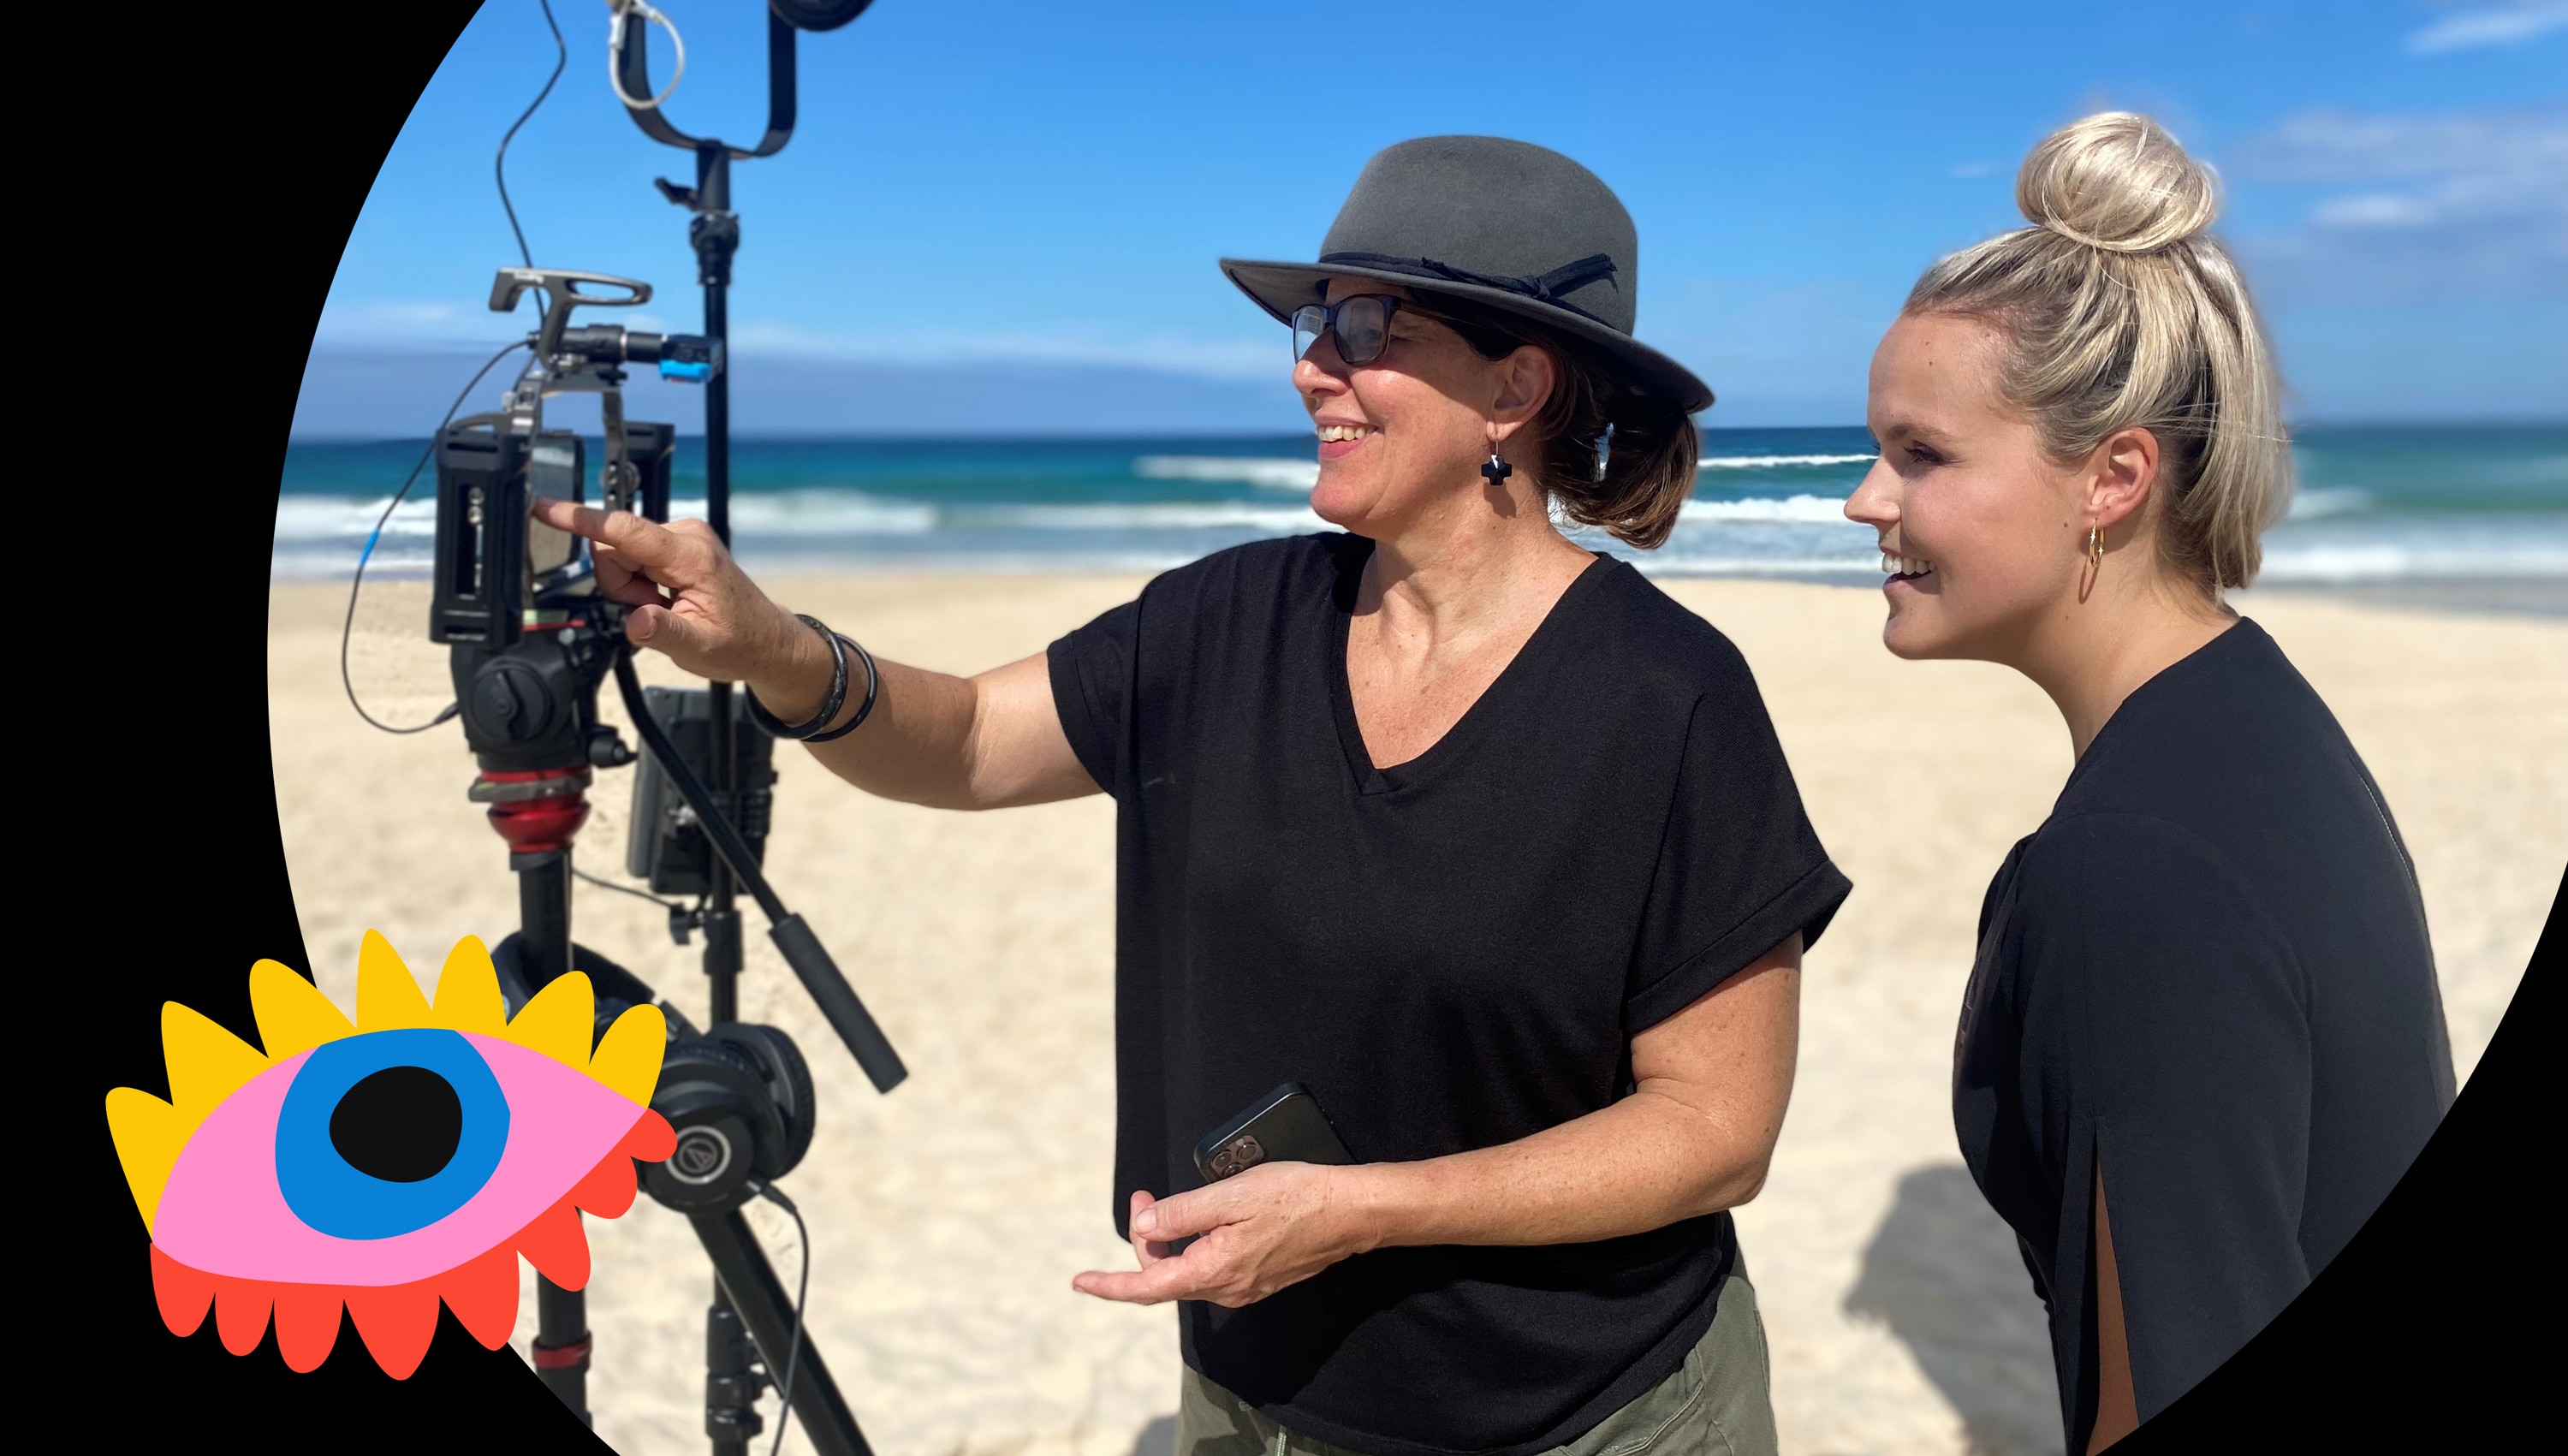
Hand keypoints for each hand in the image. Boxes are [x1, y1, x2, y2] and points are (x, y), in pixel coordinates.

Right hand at [529, 497, 828, 709]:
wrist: (767, 640)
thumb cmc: (739, 643)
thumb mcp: (698, 648)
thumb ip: (662, 633)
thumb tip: (635, 620)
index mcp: (690, 556)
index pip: (623, 530)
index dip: (578, 519)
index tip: (543, 509)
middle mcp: (685, 535)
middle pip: (613, 548)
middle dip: (620, 586)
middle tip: (654, 612)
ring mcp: (681, 537)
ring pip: (621, 554)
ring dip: (631, 589)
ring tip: (665, 609)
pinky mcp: (676, 544)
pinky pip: (634, 557)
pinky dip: (641, 584)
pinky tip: (666, 601)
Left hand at [1072, 1166, 1374, 1308]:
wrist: (1351, 1214)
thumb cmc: (1295, 1198)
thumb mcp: (1230, 1196)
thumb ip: (1181, 1214)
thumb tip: (1142, 1228)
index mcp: (1213, 1271)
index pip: (1147, 1287)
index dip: (1109, 1286)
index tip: (1079, 1282)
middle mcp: (1225, 1289)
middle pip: (1164, 1277)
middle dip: (1144, 1239)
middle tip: (1143, 1195)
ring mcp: (1244, 1287)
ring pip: (1188, 1272)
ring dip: (1169, 1241)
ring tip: (1166, 1202)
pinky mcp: (1259, 1278)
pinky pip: (1210, 1268)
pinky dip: (1193, 1246)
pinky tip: (1202, 1219)